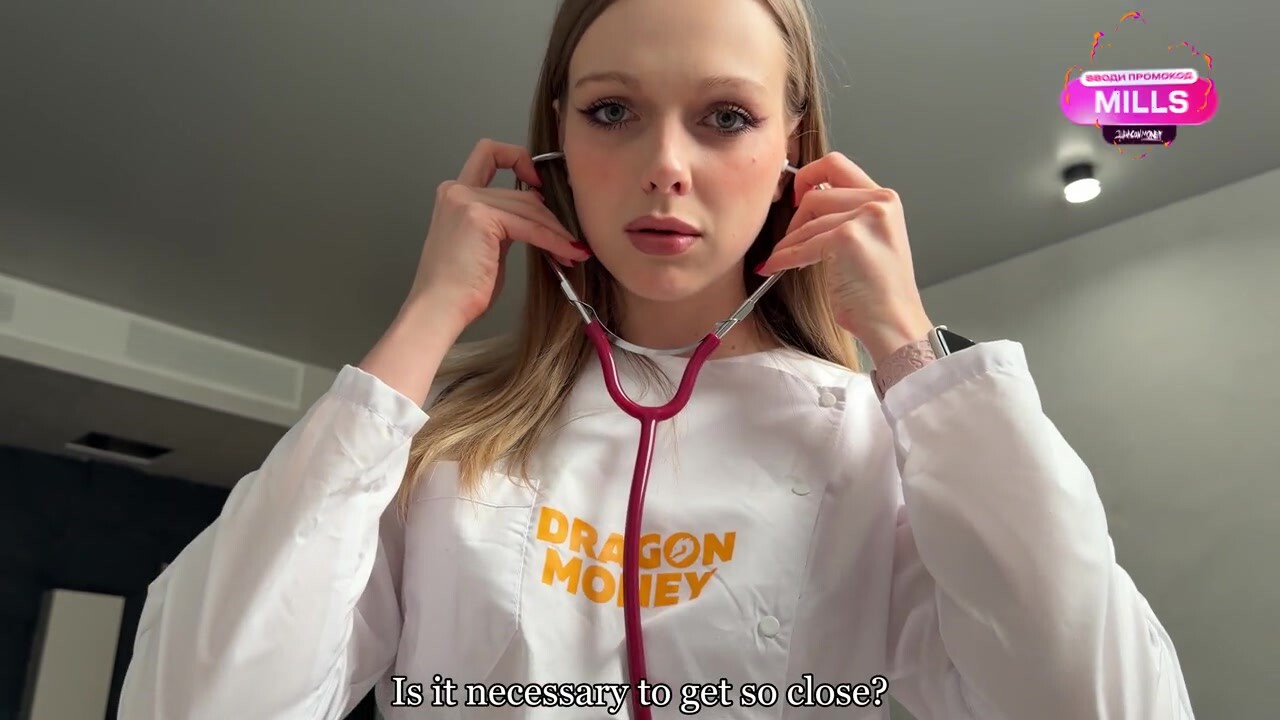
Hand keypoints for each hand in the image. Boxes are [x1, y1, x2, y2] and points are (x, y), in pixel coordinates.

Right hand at [410, 139, 589, 332]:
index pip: (488, 153)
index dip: (518, 157)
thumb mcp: (486, 246)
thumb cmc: (460, 289)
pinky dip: (554, 240)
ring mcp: (467, 201)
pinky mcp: (481, 217)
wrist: (439, 309)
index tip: (539, 180)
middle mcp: (457, 191)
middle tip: (571, 236)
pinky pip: (530, 226)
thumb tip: (540, 220)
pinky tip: (568, 252)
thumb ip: (505, 225)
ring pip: (530, 207)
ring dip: (557, 231)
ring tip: (573, 250)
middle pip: (521, 192)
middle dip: (550, 215)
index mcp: (454, 194)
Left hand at [755, 152, 932, 364]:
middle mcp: (879, 202)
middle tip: (789, 240)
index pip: (837, 165)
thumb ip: (847, 216)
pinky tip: (774, 267)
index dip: (808, 176)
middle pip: (816, 193)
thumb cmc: (880, 293)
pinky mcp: (846, 239)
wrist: (893, 322)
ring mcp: (864, 218)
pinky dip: (784, 258)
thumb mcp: (870, 241)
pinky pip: (802, 245)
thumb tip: (806, 203)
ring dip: (788, 243)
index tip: (797, 196)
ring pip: (807, 221)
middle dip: (795, 219)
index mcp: (886, 199)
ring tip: (781, 259)